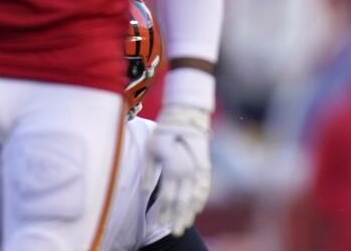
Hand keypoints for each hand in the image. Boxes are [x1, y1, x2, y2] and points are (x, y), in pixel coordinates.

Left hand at [143, 104, 211, 235]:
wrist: (186, 116)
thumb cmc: (164, 132)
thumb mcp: (151, 149)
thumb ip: (149, 173)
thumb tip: (146, 193)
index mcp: (174, 169)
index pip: (169, 199)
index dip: (164, 214)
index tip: (159, 225)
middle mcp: (188, 173)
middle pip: (183, 202)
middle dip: (178, 219)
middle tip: (174, 233)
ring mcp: (198, 170)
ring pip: (195, 198)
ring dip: (189, 213)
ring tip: (184, 224)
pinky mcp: (205, 166)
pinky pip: (204, 187)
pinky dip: (200, 200)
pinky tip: (197, 208)